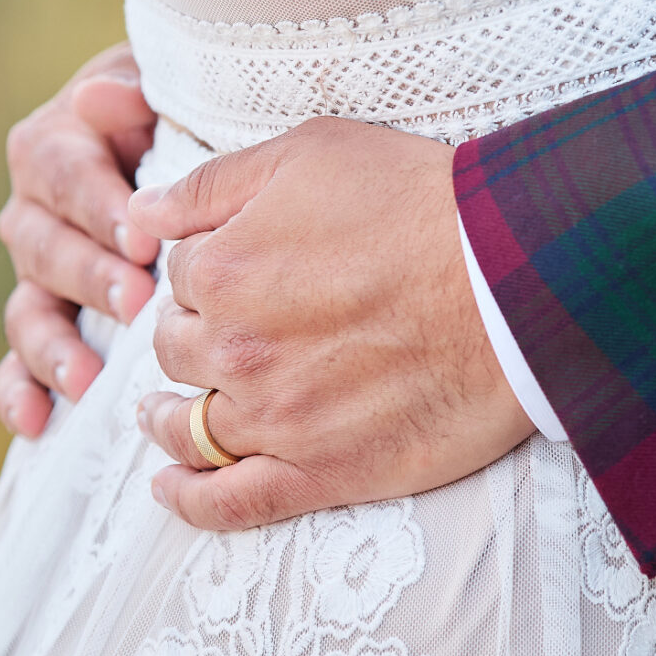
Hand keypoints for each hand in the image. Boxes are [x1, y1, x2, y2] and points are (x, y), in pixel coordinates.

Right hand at [0, 43, 160, 438]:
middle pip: (44, 246)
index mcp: (53, 147)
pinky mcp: (45, 316)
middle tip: (135, 304)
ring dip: (54, 345)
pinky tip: (34, 422)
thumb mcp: (158, 91)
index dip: (100, 208)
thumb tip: (102, 97)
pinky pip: (20, 358)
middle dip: (90, 278)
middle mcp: (33, 210)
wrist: (172, 144)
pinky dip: (21, 391)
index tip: (144, 240)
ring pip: (29, 307)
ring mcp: (35, 271)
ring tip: (86, 377)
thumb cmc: (171, 118)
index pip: (64, 174)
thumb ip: (132, 97)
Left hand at [126, 117, 533, 527]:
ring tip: (161, 415)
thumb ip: (212, 185)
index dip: (208, 267)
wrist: (515, 280)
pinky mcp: (321, 473)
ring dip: (167, 418)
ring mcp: (274, 420)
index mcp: (222, 270)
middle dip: (191, 334)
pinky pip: (229, 502)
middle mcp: (235, 350)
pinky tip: (167, 488)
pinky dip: (187, 500)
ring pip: (188, 426)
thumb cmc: (422, 203)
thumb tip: (140, 211)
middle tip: (224, 329)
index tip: (243, 267)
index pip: (182, 276)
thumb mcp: (309, 153)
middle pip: (178, 349)